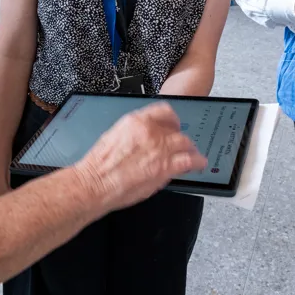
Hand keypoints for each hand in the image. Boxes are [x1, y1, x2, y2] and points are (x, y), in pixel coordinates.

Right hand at [73, 102, 205, 213]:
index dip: (172, 120)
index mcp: (136, 121)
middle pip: (176, 130)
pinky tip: (199, 164)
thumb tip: (146, 136)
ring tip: (193, 155)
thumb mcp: (115, 136)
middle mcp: (150, 131)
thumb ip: (134, 133)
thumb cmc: (99, 165)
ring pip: (185, 143)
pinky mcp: (165, 167)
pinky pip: (189, 160)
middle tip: (182, 145)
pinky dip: (197, 162)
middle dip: (180, 138)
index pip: (164, 111)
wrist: (95, 183)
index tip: (174, 125)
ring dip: (190, 149)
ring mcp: (160, 148)